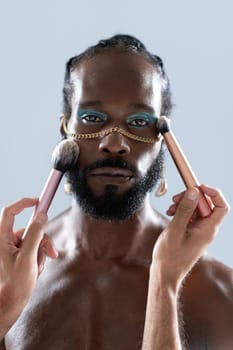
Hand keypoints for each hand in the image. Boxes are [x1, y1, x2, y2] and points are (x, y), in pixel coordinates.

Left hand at [0, 198, 57, 336]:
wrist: (8, 306)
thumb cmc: (13, 286)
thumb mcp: (28, 258)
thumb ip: (35, 235)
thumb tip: (41, 217)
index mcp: (1, 239)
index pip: (10, 212)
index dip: (24, 203)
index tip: (38, 202)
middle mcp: (5, 242)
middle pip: (28, 229)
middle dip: (42, 240)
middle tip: (50, 252)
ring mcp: (11, 251)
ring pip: (32, 241)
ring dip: (40, 253)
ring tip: (38, 269)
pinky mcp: (17, 258)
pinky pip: (32, 251)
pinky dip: (37, 259)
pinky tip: (36, 271)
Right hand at [152, 185, 229, 292]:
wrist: (165, 274)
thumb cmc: (170, 257)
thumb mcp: (175, 229)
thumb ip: (185, 209)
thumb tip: (194, 192)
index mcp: (208, 230)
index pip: (221, 206)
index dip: (212, 193)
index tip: (198, 187)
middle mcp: (207, 230)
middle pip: (207, 205)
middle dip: (192, 197)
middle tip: (177, 197)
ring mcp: (199, 233)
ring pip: (197, 210)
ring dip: (185, 204)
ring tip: (171, 206)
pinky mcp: (192, 234)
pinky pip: (191, 217)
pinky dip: (182, 212)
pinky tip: (171, 213)